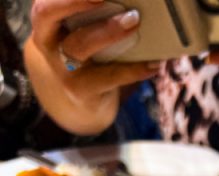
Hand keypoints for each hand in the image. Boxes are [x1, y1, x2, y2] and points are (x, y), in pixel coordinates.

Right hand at [26, 0, 158, 132]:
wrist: (85, 101)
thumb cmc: (88, 54)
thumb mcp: (83, 32)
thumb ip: (95, 16)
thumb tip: (129, 5)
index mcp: (46, 22)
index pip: (44, 4)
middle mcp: (48, 44)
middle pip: (49, 16)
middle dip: (76, 1)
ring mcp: (62, 70)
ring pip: (80, 45)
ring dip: (108, 30)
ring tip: (134, 22)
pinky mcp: (81, 90)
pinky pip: (109, 77)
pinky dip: (134, 69)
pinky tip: (153, 64)